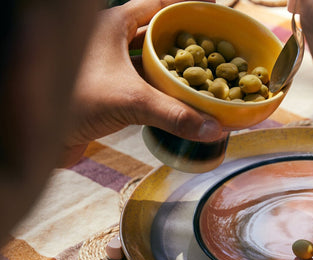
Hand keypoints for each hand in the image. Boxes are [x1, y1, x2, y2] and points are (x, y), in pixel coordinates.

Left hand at [62, 0, 222, 166]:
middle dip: (184, 40)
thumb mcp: (130, 100)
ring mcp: (108, 67)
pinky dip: (160, 91)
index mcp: (113, 24)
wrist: (37, 132)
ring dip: (173, 69)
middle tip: (213, 47)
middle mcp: (110, 41)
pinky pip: (142, 85)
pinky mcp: (108, 91)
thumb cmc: (74, 100)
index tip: (211, 8)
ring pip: (148, 61)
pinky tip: (176, 100)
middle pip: (155, 33)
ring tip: (201, 75)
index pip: (156, 4)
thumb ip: (174, 114)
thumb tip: (213, 128)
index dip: (185, 5)